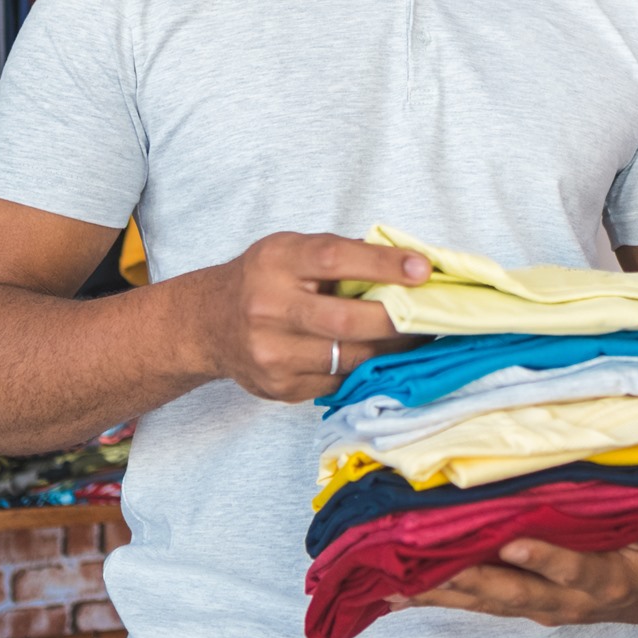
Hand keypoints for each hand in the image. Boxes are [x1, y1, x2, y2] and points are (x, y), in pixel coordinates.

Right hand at [200, 232, 428, 402]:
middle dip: (397, 320)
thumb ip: (341, 254)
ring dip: (391, 349)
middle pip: (347, 320)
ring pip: (349, 357)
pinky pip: (338, 381)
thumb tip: (405, 263)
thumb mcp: (291, 249)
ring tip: (417, 337)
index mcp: (276, 262)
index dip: (383, 264)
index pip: (336, 259)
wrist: (206, 324)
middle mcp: (269, 308)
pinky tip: (383, 357)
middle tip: (432, 315)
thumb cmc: (261, 279)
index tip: (422, 269)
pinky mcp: (279, 387)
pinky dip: (366, 368)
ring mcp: (272, 353)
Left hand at [400, 514, 637, 626]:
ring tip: (396, 583)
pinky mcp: (522, 600)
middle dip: (470, 580)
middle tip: (429, 567)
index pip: (574, 571)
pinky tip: (399, 587)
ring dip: (442, 593)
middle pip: (514, 592)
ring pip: (486, 600)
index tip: (513, 543)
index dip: (545, 559)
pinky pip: (477, 599)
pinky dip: (439, 595)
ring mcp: (540, 603)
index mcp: (609, 582)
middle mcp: (567, 600)